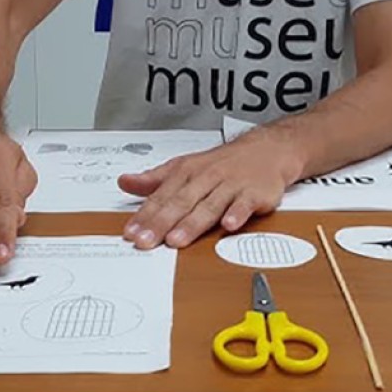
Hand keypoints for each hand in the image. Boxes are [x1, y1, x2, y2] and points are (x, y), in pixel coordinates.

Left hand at [117, 129, 303, 248]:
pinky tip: (228, 225)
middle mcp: (207, 178)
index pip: (161, 197)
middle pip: (181, 203)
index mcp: (187, 173)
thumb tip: (125, 182)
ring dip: (192, 223)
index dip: (144, 216)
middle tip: (146, 241)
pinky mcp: (254, 193)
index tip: (130, 233)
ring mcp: (231, 185)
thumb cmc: (222, 163)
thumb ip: (154, 180)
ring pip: (209, 205)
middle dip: (161, 223)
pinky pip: (245, 204)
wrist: (266, 150)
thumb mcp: (184, 167)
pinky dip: (237, 214)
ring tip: (176, 240)